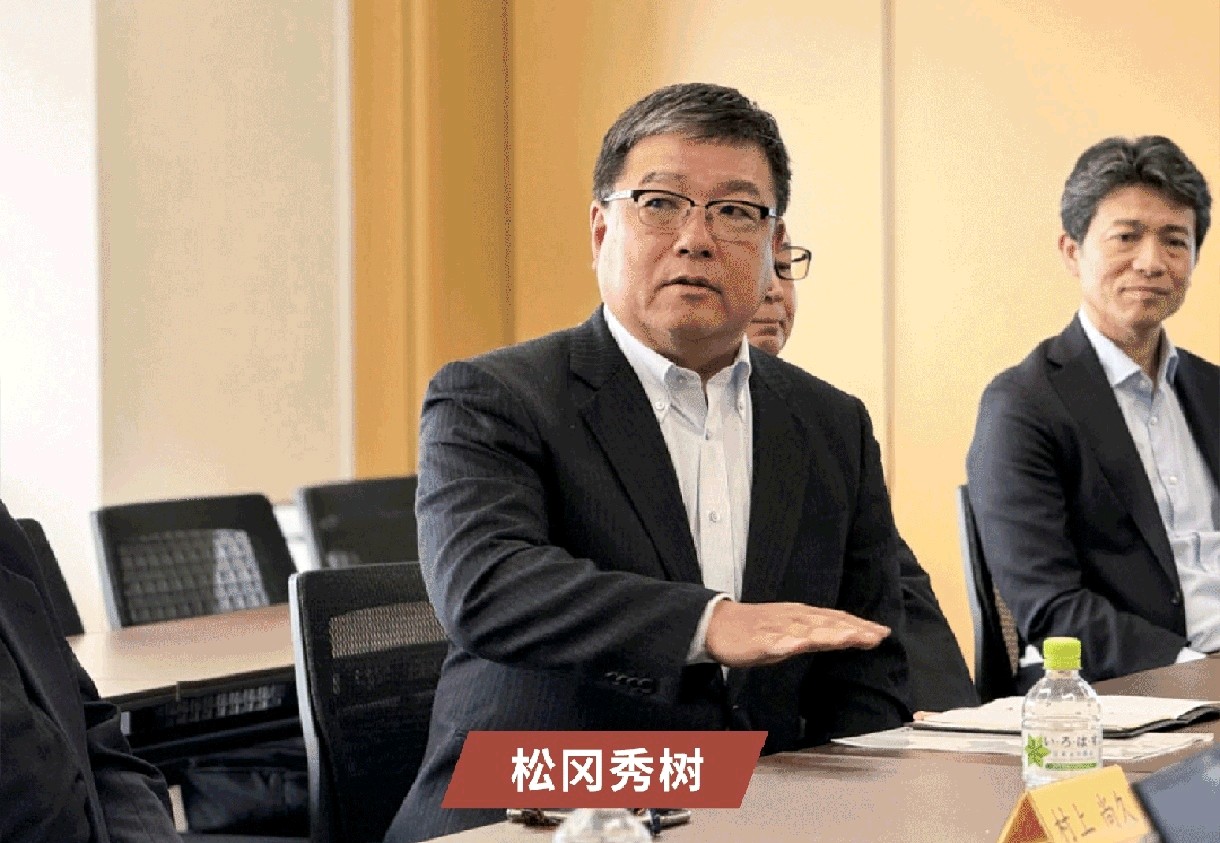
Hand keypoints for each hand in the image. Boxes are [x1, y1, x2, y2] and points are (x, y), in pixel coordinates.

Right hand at [704, 600, 889, 667]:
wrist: (717, 624)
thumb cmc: (755, 631)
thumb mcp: (790, 632)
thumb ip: (815, 635)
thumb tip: (842, 637)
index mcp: (801, 617)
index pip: (835, 620)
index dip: (859, 626)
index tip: (882, 634)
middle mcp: (793, 619)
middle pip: (827, 624)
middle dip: (853, 630)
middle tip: (878, 636)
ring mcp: (776, 629)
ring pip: (806, 631)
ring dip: (829, 634)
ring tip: (849, 638)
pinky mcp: (759, 641)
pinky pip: (774, 643)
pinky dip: (786, 643)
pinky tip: (797, 645)